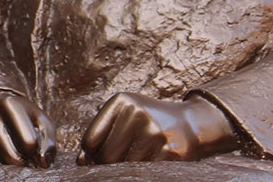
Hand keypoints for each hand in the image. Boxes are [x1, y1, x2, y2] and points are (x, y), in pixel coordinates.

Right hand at [0, 92, 56, 167]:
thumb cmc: (22, 118)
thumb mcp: (40, 121)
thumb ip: (48, 139)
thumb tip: (42, 162)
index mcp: (9, 105)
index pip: (30, 143)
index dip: (36, 153)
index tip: (35, 150)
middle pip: (12, 158)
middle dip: (24, 164)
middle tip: (26, 162)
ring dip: (9, 170)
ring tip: (14, 163)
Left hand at [77, 92, 236, 164]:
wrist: (191, 123)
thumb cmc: (147, 121)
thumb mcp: (123, 116)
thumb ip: (99, 135)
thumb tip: (81, 162)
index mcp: (121, 101)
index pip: (90, 141)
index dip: (91, 155)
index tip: (99, 156)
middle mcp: (137, 113)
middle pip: (106, 157)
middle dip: (106, 165)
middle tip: (116, 162)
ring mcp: (155, 132)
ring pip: (125, 168)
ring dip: (126, 169)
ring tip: (135, 158)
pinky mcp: (170, 151)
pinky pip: (144, 171)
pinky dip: (143, 171)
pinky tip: (149, 161)